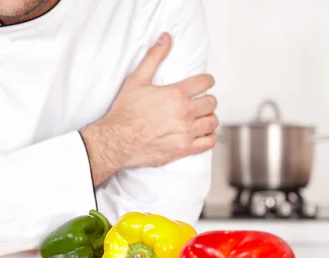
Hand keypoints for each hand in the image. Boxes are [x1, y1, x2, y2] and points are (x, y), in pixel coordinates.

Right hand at [81, 32, 217, 185]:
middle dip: (206, 100)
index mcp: (176, 94)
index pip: (205, 82)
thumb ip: (154, 57)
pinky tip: (201, 133)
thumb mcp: (137, 80)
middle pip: (211, 102)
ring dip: (208, 117)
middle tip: (199, 102)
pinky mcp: (183, 149)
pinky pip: (208, 142)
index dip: (206, 81)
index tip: (204, 83)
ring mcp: (185, 132)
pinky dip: (208, 136)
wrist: (116, 140)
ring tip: (200, 117)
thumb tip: (166, 38)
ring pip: (212, 121)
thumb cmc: (125, 111)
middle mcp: (184, 112)